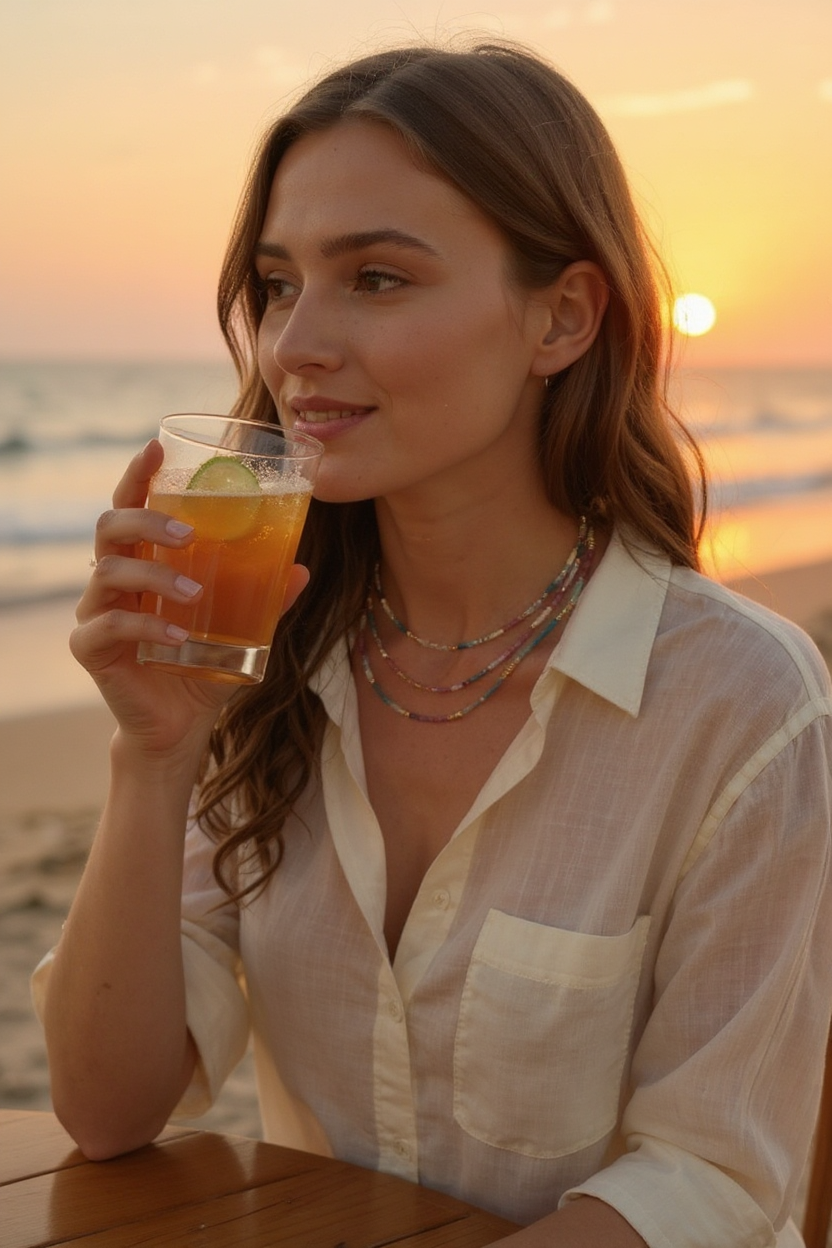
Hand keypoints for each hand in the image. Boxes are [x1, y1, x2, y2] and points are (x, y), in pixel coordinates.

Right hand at [71, 440, 307, 758]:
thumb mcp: (244, 629)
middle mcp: (114, 578)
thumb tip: (300, 569)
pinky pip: (108, 625)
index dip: (137, 474)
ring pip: (107, 570)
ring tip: (193, 593)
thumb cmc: (204, 665)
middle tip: (188, 532)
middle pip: (109, 526)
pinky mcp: (90, 648)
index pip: (131, 504)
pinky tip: (176, 637)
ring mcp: (96, 611)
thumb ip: (265, 598)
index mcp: (144, 560)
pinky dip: (144, 625)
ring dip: (154, 574)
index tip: (155, 447)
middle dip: (146, 519)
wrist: (182, 726)